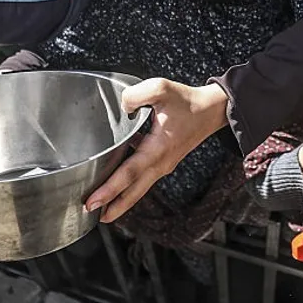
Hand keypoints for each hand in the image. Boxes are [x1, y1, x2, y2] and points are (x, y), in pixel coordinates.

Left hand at [84, 79, 228, 222]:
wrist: (212, 110)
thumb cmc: (188, 101)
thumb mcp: (161, 89)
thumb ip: (135, 96)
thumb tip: (121, 108)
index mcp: (159, 148)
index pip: (130, 173)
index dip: (110, 188)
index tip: (93, 201)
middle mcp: (161, 162)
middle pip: (133, 192)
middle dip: (112, 206)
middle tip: (90, 214)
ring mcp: (163, 165)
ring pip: (138, 189)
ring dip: (120, 200)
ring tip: (101, 209)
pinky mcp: (163, 162)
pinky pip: (143, 180)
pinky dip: (128, 188)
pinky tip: (116, 187)